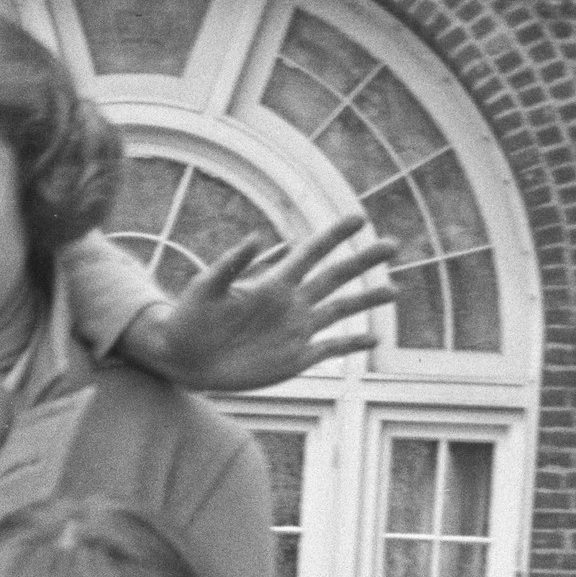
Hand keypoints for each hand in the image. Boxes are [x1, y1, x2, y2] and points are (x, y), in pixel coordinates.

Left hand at [135, 215, 396, 391]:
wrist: (182, 358)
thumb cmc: (188, 319)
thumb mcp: (206, 289)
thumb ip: (231, 264)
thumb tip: (258, 237)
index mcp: (272, 283)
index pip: (310, 253)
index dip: (334, 235)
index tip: (359, 217)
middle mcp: (290, 303)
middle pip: (335, 277)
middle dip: (363, 261)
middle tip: (393, 244)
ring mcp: (295, 330)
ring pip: (340, 310)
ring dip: (366, 300)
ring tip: (393, 289)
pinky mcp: (294, 358)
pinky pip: (330, 349)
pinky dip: (352, 344)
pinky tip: (374, 339)